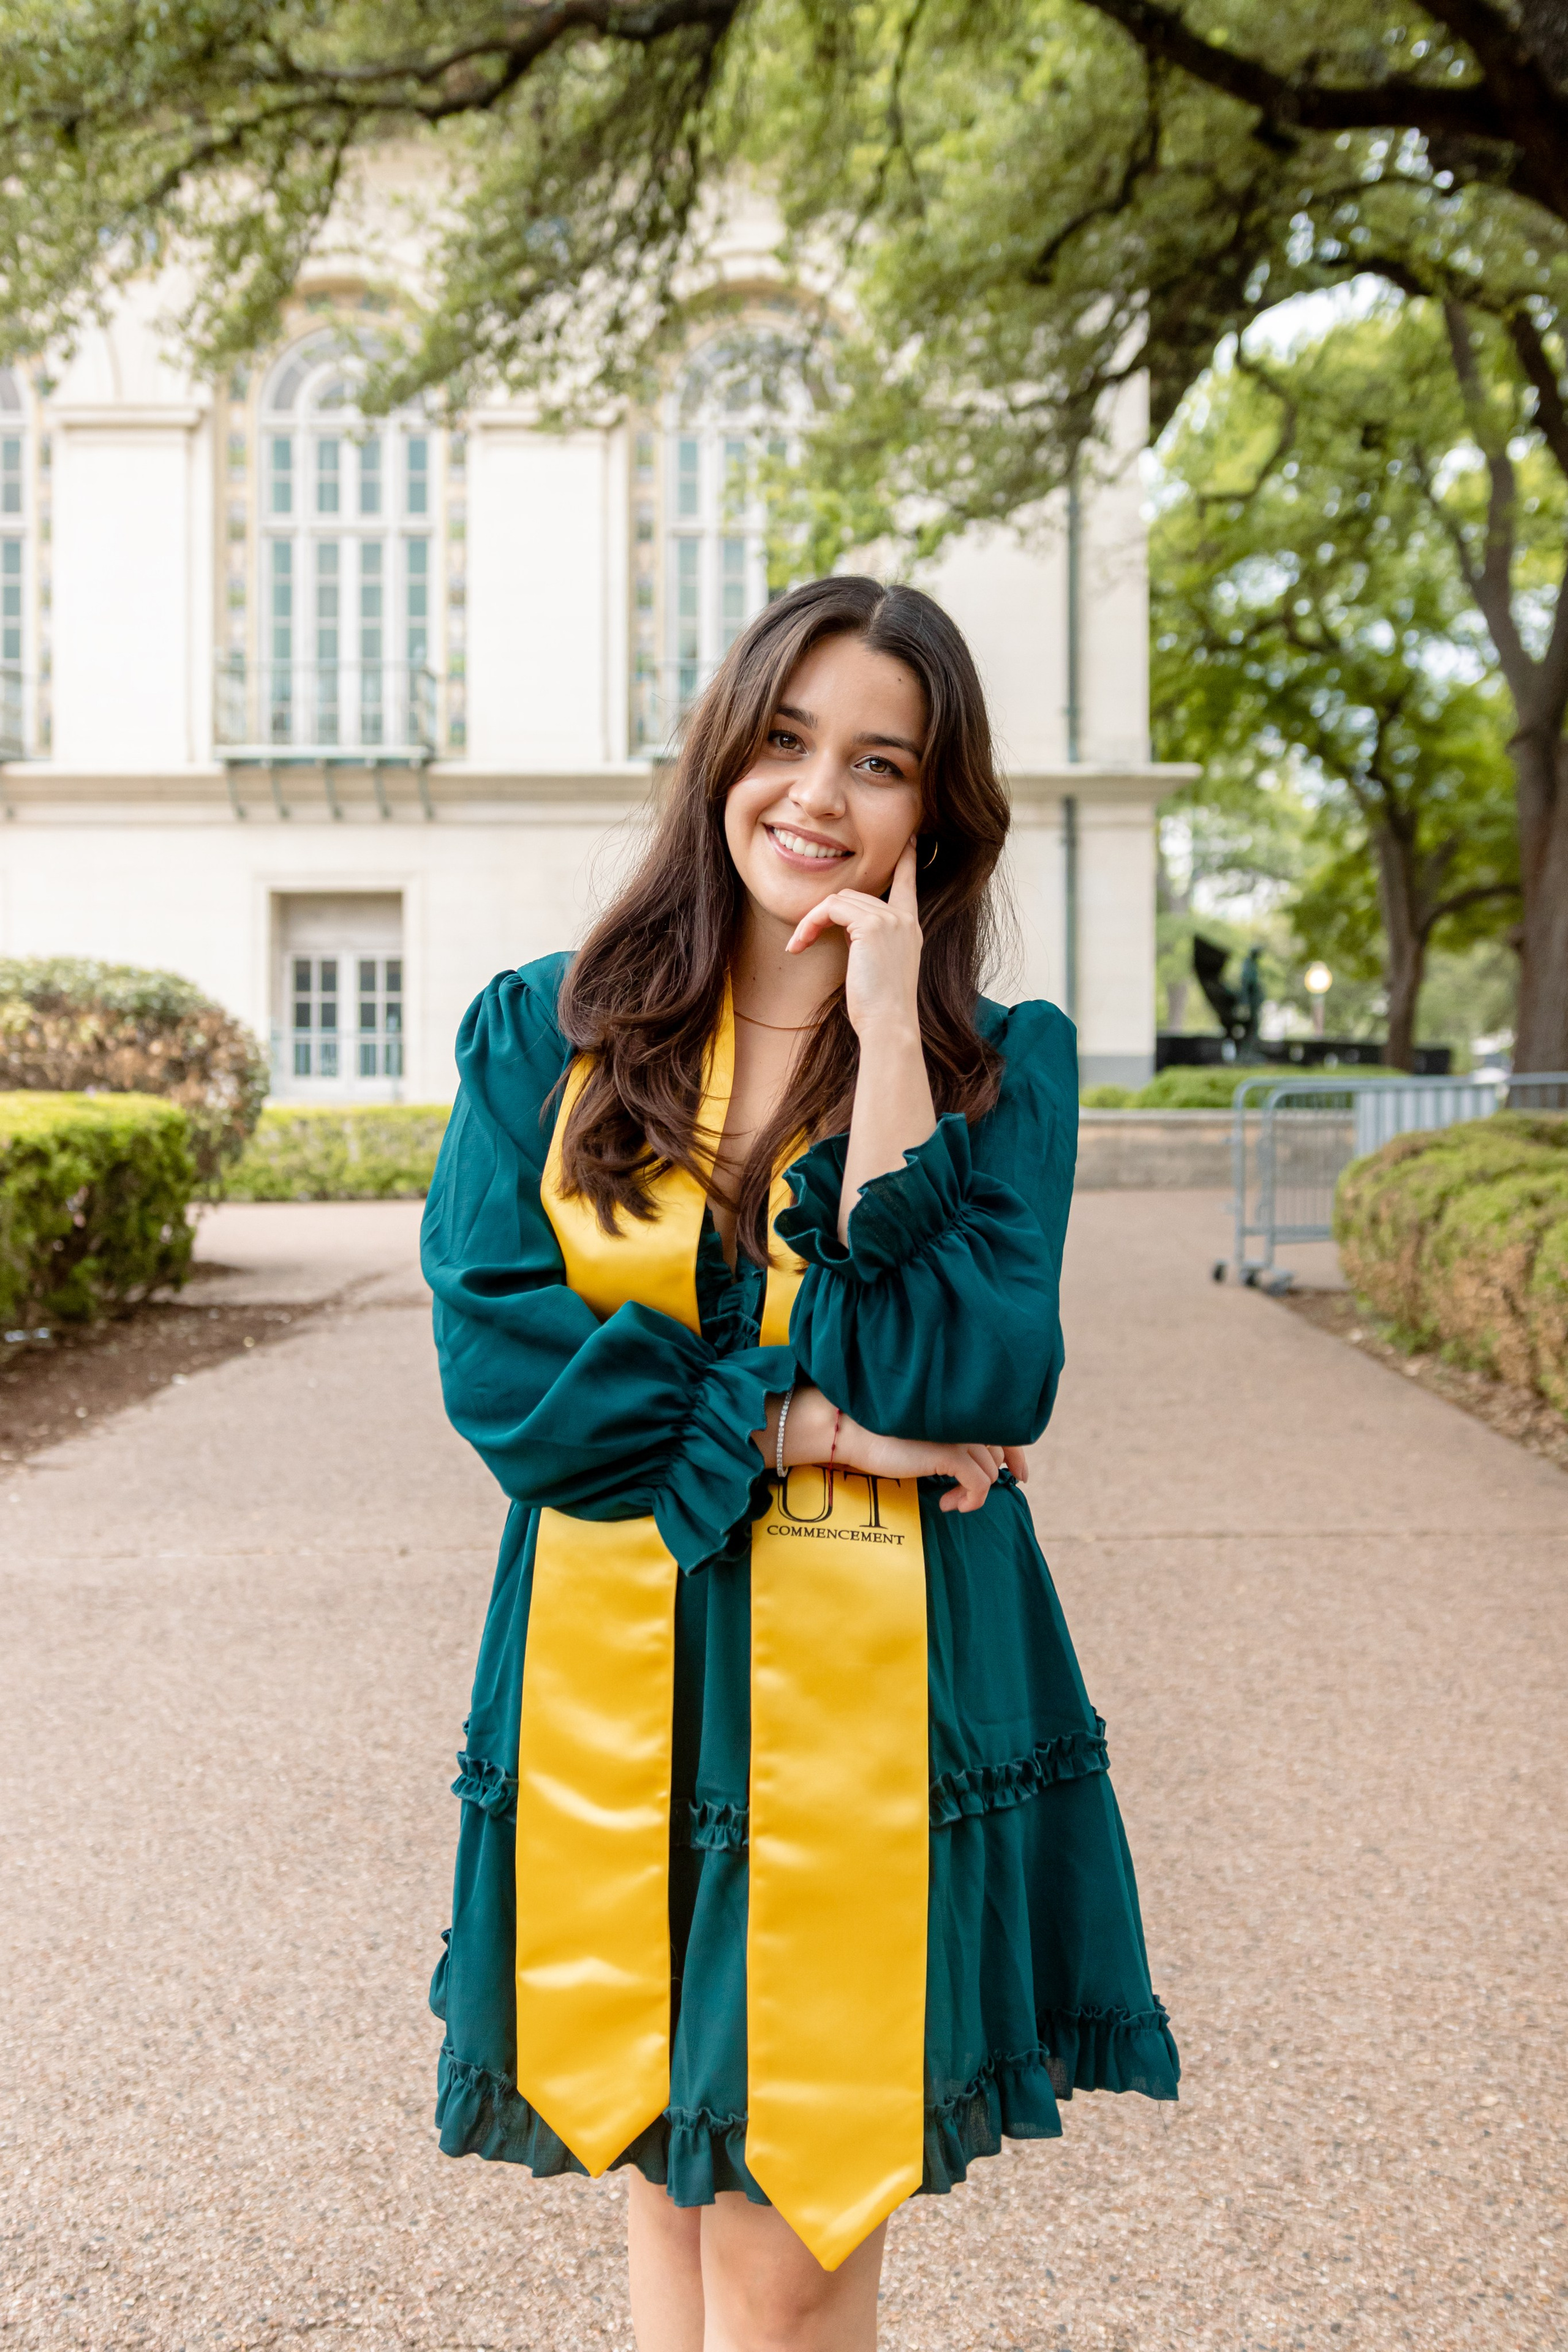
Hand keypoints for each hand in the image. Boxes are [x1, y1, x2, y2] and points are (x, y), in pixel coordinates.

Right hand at [757, 1387, 1027, 1514]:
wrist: (851, 1431)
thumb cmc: (879, 1435)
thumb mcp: (921, 1439)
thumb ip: (948, 1443)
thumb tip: (971, 1466)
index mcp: (956, 1410)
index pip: (1002, 1430)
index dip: (1016, 1454)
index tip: (1019, 1474)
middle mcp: (962, 1418)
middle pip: (1001, 1452)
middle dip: (1001, 1474)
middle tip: (983, 1492)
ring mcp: (958, 1434)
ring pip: (990, 1471)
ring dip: (974, 1493)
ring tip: (948, 1501)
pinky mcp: (950, 1453)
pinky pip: (980, 1484)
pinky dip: (970, 1499)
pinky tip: (947, 1503)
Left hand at [785, 836, 922, 1040]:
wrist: (889, 1024)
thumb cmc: (879, 1008)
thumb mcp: (877, 967)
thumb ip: (869, 941)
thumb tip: (848, 931)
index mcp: (909, 928)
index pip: (908, 885)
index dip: (907, 863)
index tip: (911, 843)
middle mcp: (903, 919)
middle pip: (853, 895)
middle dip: (824, 915)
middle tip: (803, 939)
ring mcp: (890, 920)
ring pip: (838, 900)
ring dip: (812, 921)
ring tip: (800, 945)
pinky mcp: (872, 925)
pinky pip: (830, 909)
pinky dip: (810, 923)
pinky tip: (800, 944)